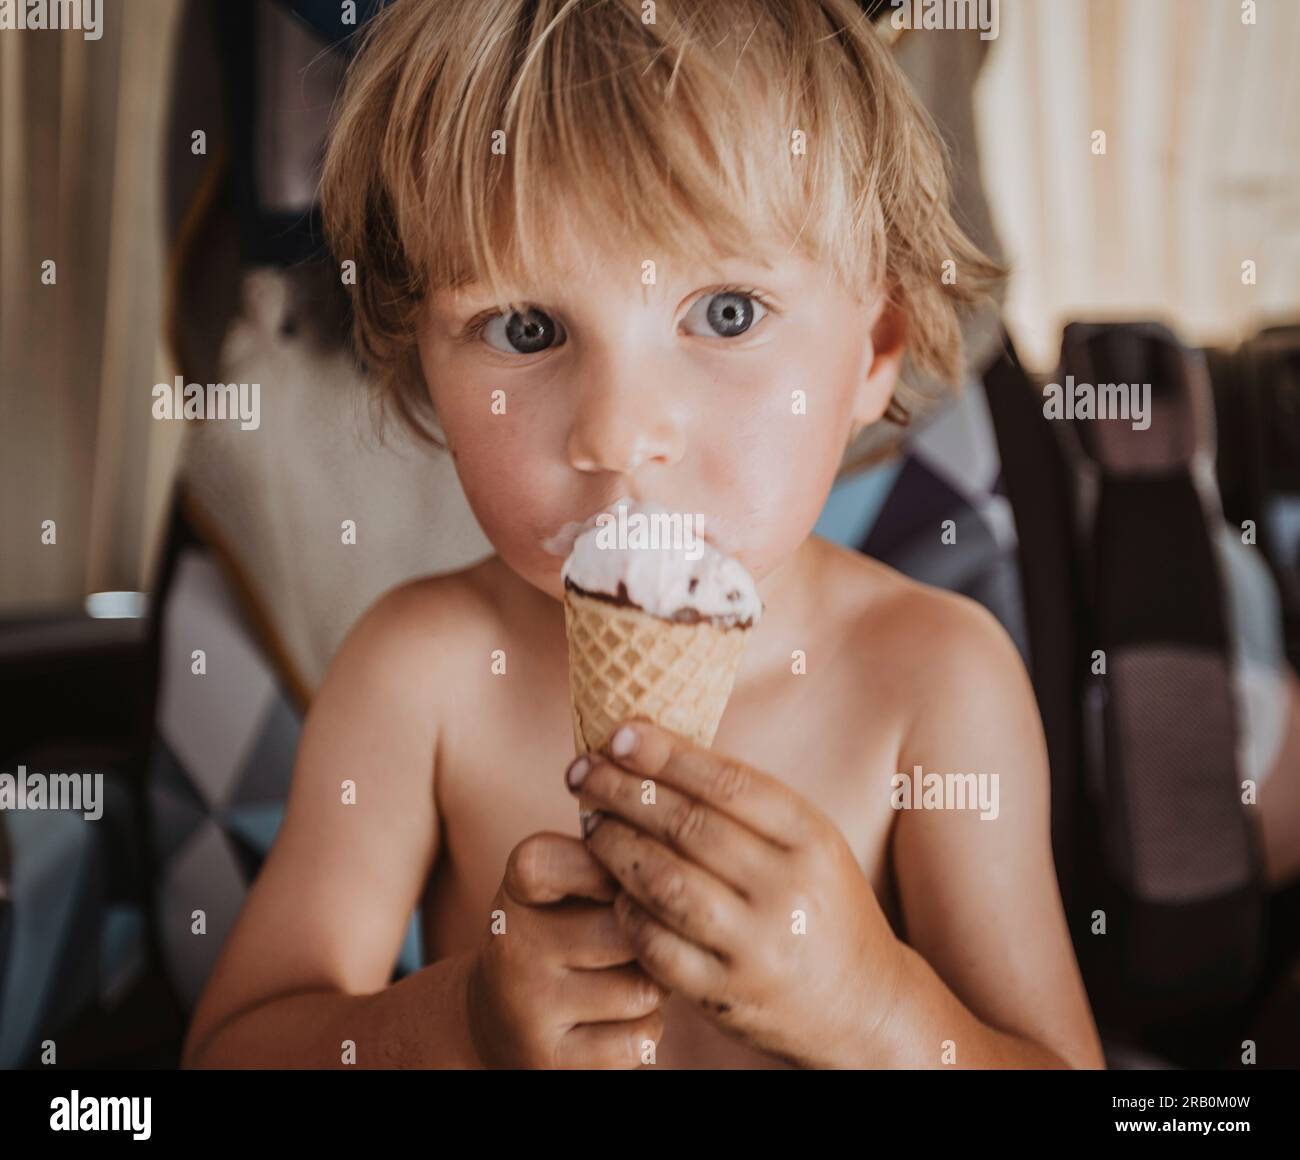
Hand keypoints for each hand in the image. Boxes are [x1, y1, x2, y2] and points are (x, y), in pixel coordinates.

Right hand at [466, 832, 668, 1067]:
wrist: (495, 1019)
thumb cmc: (554, 933)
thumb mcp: (560, 885)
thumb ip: (611, 863)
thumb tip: (674, 870)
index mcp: (517, 890)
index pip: (576, 859)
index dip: (613, 869)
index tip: (618, 883)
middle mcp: (514, 946)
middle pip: (629, 930)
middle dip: (649, 936)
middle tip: (634, 940)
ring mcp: (528, 1008)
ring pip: (642, 988)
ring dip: (652, 987)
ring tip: (624, 979)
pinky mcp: (550, 1061)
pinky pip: (639, 1038)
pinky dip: (643, 1030)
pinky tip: (613, 1021)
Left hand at [566, 720, 903, 1067]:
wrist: (863, 1005)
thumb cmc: (819, 903)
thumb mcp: (809, 843)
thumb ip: (747, 805)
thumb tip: (655, 749)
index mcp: (811, 837)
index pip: (729, 782)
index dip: (667, 754)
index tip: (619, 734)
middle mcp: (787, 889)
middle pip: (687, 827)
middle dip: (622, 792)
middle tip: (581, 773)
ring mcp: (757, 946)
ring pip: (664, 883)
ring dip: (614, 846)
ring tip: (590, 823)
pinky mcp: (726, 995)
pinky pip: (655, 944)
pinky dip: (625, 910)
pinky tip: (611, 887)